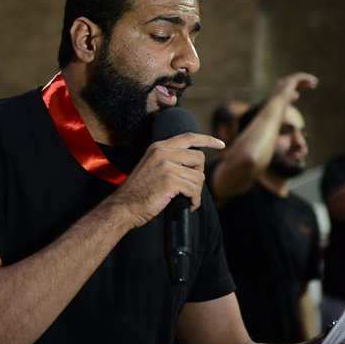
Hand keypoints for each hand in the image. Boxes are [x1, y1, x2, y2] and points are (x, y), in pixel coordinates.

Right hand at [109, 132, 224, 228]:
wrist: (123, 207)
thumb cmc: (138, 191)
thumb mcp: (151, 166)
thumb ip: (168, 159)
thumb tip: (193, 163)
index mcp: (158, 147)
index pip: (189, 137)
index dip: (208, 140)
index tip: (220, 144)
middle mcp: (163, 152)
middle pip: (199, 159)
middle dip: (199, 175)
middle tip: (190, 187)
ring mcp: (166, 166)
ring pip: (198, 177)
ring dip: (196, 192)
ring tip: (188, 199)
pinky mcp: (170, 181)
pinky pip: (194, 190)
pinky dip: (195, 201)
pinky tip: (189, 206)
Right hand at [272, 72, 317, 104]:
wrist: (276, 107)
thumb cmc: (279, 109)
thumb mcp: (286, 102)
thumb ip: (291, 97)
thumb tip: (297, 94)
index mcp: (280, 87)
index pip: (291, 83)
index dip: (300, 84)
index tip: (307, 87)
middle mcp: (282, 83)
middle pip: (295, 79)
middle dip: (305, 81)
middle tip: (313, 85)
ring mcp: (286, 81)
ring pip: (299, 76)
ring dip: (308, 79)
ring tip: (315, 83)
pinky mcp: (290, 81)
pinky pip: (300, 76)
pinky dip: (307, 78)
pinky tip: (313, 82)